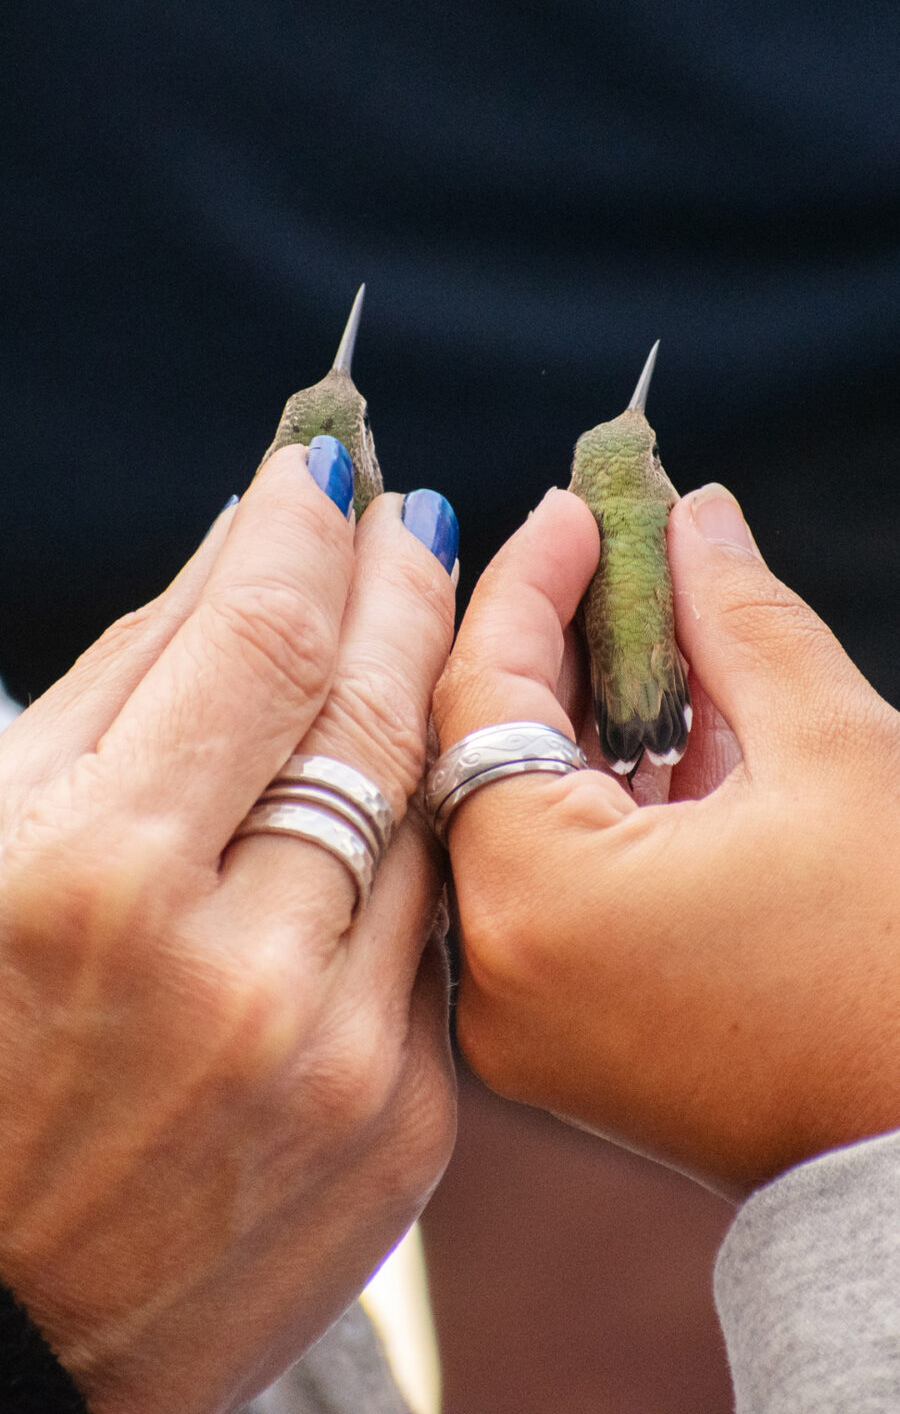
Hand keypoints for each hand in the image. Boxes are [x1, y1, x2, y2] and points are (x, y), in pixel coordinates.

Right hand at [0, 447, 456, 1413]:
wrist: (5, 1321)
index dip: (304, 529)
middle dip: (398, 584)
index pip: (254, 639)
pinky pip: (436, 936)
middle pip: (371, 708)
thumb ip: (121, 684)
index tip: (326, 467)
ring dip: (431, 698)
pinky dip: (422, 847)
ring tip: (418, 623)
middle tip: (412, 517)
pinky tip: (411, 784)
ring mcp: (336, 1060)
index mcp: (94, 881)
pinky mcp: (405, 1136)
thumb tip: (241, 549)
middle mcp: (233, 970)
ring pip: (429, 815)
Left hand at [433, 484, 899, 1199]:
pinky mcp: (555, 1041)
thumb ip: (740, 619)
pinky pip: (544, 883)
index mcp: (534, 900)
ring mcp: (515, 1019)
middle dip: (555, 644)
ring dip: (583, 720)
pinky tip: (664, 739)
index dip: (531, 580)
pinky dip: (596, 804)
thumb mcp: (832, 756)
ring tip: (657, 637)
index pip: (481, 691)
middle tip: (614, 555)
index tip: (576, 506)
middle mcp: (490, 972)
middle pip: (481, 752)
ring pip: (513, 814)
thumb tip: (693, 519)